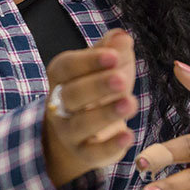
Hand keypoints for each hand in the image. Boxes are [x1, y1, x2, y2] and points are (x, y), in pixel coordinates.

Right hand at [42, 30, 137, 188]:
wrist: (80, 131)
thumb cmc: (96, 90)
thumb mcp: (105, 67)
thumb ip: (113, 50)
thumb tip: (122, 36)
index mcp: (61, 76)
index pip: (67, 66)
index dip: (89, 61)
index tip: (114, 55)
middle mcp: (59, 103)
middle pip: (71, 94)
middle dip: (96, 86)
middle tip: (121, 80)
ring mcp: (69, 130)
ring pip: (81, 124)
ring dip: (106, 114)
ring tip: (130, 103)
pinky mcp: (84, 153)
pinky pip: (93, 152)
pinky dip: (110, 146)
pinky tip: (128, 135)